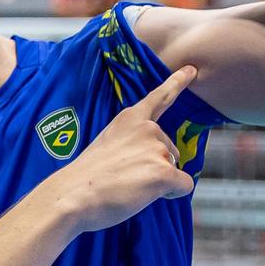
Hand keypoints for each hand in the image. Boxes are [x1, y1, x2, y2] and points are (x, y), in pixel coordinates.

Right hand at [52, 66, 198, 232]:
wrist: (72, 195)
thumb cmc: (85, 177)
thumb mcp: (107, 146)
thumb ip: (131, 144)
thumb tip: (148, 163)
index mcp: (130, 119)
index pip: (158, 98)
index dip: (177, 83)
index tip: (192, 70)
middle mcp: (148, 128)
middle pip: (170, 150)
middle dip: (156, 166)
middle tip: (125, 177)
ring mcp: (157, 149)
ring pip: (173, 169)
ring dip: (158, 181)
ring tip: (128, 186)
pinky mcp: (164, 171)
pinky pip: (182, 185)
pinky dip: (170, 194)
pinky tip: (143, 194)